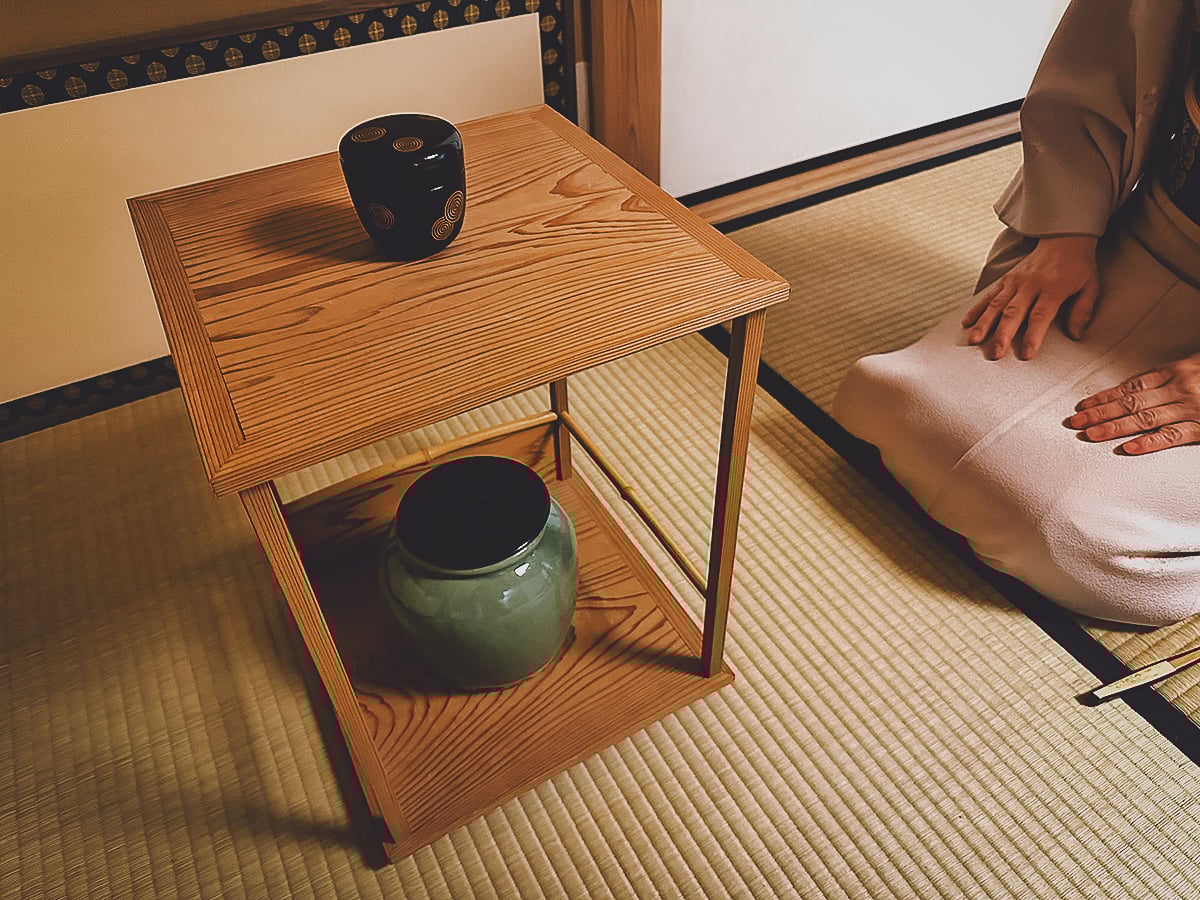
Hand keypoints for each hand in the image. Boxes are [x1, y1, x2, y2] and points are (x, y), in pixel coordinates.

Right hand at [962, 234, 1099, 359]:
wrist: (1064, 239)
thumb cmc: (1078, 266)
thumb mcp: (1090, 287)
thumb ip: (1082, 311)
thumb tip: (1075, 335)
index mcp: (1052, 289)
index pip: (1040, 316)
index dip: (1033, 336)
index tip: (1027, 354)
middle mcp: (1030, 285)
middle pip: (1013, 312)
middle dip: (1003, 334)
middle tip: (996, 352)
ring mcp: (1015, 281)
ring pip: (996, 305)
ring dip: (984, 323)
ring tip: (974, 340)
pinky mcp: (1006, 279)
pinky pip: (989, 295)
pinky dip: (977, 309)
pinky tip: (967, 322)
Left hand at [1066, 354, 1199, 453]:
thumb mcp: (1194, 365)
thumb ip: (1170, 377)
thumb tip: (1139, 392)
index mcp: (1176, 371)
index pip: (1131, 386)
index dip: (1104, 396)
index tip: (1082, 405)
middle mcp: (1180, 388)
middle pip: (1131, 402)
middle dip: (1099, 413)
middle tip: (1074, 422)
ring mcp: (1192, 408)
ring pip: (1145, 418)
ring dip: (1114, 427)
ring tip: (1089, 434)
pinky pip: (1174, 435)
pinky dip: (1150, 442)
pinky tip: (1128, 448)